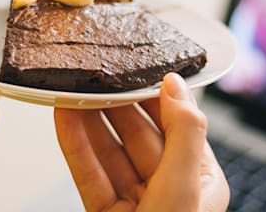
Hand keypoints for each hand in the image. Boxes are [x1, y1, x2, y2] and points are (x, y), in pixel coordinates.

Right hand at [54, 73, 228, 211]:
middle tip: (95, 73)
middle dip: (115, 104)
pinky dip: (76, 147)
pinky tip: (63, 120)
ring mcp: (136, 203)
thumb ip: (182, 132)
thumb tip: (176, 84)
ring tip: (71, 88)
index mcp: (202, 181)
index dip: (155, 96)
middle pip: (140, 136)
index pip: (178, 126)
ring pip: (111, 152)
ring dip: (90, 120)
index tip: (135, 68)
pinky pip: (89, 175)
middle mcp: (170, 190)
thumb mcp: (185, 185)